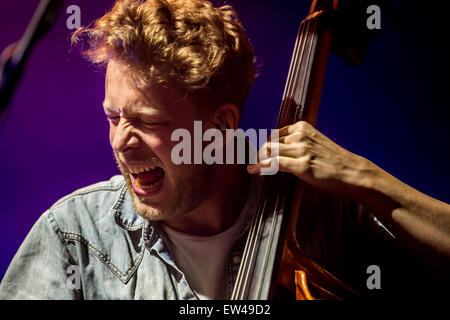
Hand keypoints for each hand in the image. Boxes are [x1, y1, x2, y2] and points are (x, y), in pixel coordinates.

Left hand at [247, 121, 372, 195]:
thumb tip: (276, 151)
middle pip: (269, 142)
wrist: (352, 172)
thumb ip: (297, 144)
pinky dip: (261, 167)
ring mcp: (301, 149)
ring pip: (269, 151)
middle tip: (256, 164)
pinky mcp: (302, 164)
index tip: (260, 154)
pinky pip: (274, 164)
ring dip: (259, 161)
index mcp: (302, 127)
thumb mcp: (314, 144)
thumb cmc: (333, 161)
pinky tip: (254, 171)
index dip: (266, 146)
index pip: (275, 134)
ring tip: (255, 169)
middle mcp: (300, 135)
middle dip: (260, 154)